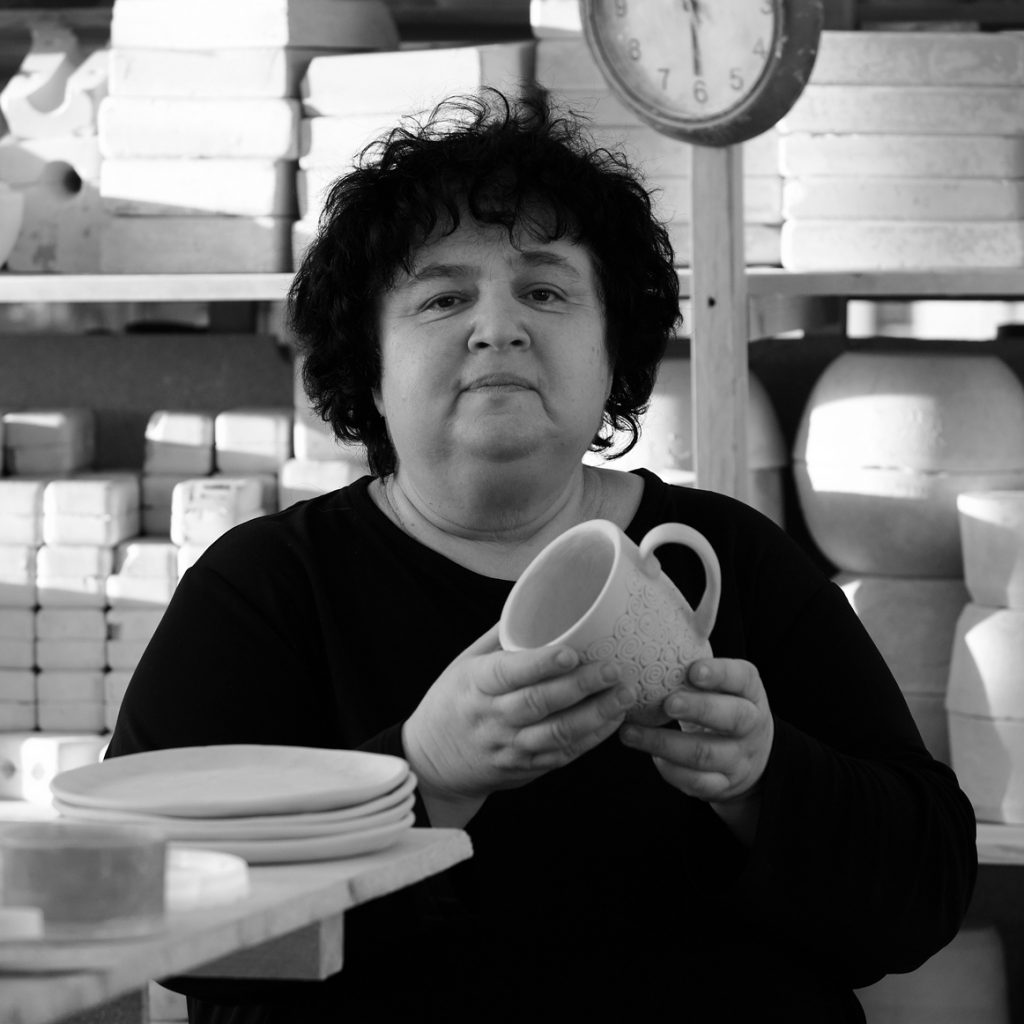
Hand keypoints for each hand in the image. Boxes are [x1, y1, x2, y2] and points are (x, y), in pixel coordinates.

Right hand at [403, 624, 637, 815]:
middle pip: (539, 703)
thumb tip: (536, 599)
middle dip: (580, 687)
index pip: (508, 673)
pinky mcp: (526, 768)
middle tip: (614, 670)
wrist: (433, 764)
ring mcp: (509, 747)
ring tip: (625, 696)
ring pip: (557, 735)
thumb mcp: (464, 664)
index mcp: (475, 685)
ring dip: (595, 716)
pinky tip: (613, 720)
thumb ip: (500, 639)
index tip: (572, 652)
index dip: (540, 663)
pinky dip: (592, 739)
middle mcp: (492, 718)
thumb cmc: (452, 702)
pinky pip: (563, 755)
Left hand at [619, 657, 773, 805]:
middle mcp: (751, 723)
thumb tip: (644, 617)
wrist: (749, 755)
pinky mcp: (724, 784)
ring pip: (706, 753)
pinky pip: (698, 783)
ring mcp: (740, 757)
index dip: (720, 674)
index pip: (742, 677)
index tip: (693, 670)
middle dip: (698, 710)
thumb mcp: (720, 681)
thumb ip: (694, 662)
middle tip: (666, 702)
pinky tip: (651, 758)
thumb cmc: (720, 704)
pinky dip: (672, 772)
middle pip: (731, 717)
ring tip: (630, 733)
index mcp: (749, 690)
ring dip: (664, 744)